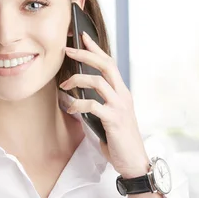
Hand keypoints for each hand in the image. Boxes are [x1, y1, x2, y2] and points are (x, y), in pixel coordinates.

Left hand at [59, 31, 149, 178]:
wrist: (134, 161)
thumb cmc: (119, 140)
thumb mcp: (110, 116)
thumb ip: (99, 103)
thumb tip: (78, 94)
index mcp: (122, 92)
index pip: (110, 63)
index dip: (96, 48)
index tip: (83, 36)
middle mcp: (123, 95)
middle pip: (105, 65)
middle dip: (85, 54)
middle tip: (67, 50)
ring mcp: (120, 106)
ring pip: (97, 81)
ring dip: (77, 79)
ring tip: (64, 84)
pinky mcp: (114, 119)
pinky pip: (92, 104)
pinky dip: (78, 104)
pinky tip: (70, 108)